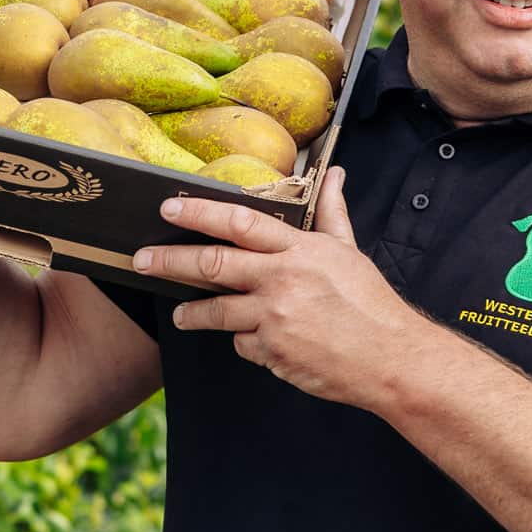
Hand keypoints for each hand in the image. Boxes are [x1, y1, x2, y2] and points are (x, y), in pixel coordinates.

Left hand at [131, 167, 421, 406]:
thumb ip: (331, 213)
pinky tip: (261, 341)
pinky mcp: (273, 353)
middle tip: (140, 260)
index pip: (240, 223)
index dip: (200, 213)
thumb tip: (335, 173)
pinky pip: (243, 344)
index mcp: (300, 250)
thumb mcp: (349, 252)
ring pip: (216, 312)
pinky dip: (245, 341)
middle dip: (169, 261)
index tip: (168, 208)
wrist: (391, 358)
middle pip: (212, 265)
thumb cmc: (370, 303)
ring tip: (180, 315)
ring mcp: (275, 319)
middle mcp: (282, 280)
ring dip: (193, 313)